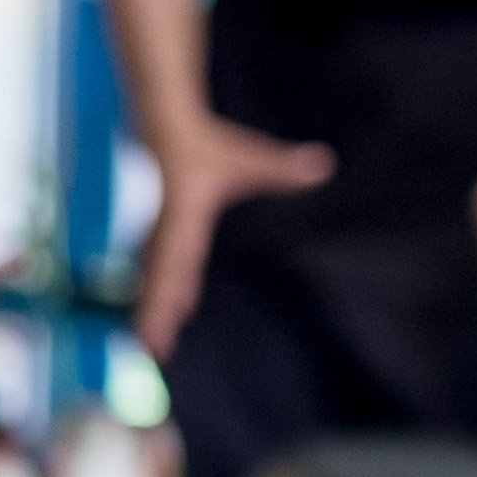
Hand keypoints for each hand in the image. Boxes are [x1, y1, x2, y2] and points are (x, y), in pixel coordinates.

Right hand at [134, 116, 333, 366]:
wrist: (162, 126)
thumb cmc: (205, 144)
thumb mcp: (245, 157)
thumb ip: (281, 167)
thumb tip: (325, 164)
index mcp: (182, 216)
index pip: (174, 261)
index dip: (167, 293)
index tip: (168, 320)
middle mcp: (164, 229)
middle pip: (157, 280)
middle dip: (154, 315)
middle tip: (152, 350)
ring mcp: (154, 233)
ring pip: (151, 278)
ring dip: (151, 310)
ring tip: (151, 344)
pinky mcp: (154, 234)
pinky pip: (154, 270)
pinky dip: (155, 294)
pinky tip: (168, 314)